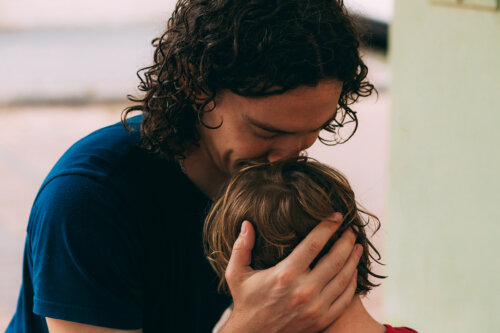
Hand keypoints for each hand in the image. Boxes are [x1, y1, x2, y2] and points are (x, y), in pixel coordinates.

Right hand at [219, 213, 361, 332]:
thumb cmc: (245, 301)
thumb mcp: (236, 273)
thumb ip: (241, 247)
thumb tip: (247, 223)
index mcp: (285, 274)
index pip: (314, 243)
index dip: (328, 226)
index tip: (336, 216)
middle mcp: (303, 290)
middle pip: (335, 258)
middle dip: (346, 240)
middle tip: (351, 229)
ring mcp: (315, 307)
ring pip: (344, 277)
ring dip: (354, 259)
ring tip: (357, 246)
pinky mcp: (321, 320)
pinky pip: (345, 298)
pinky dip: (352, 282)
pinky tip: (353, 271)